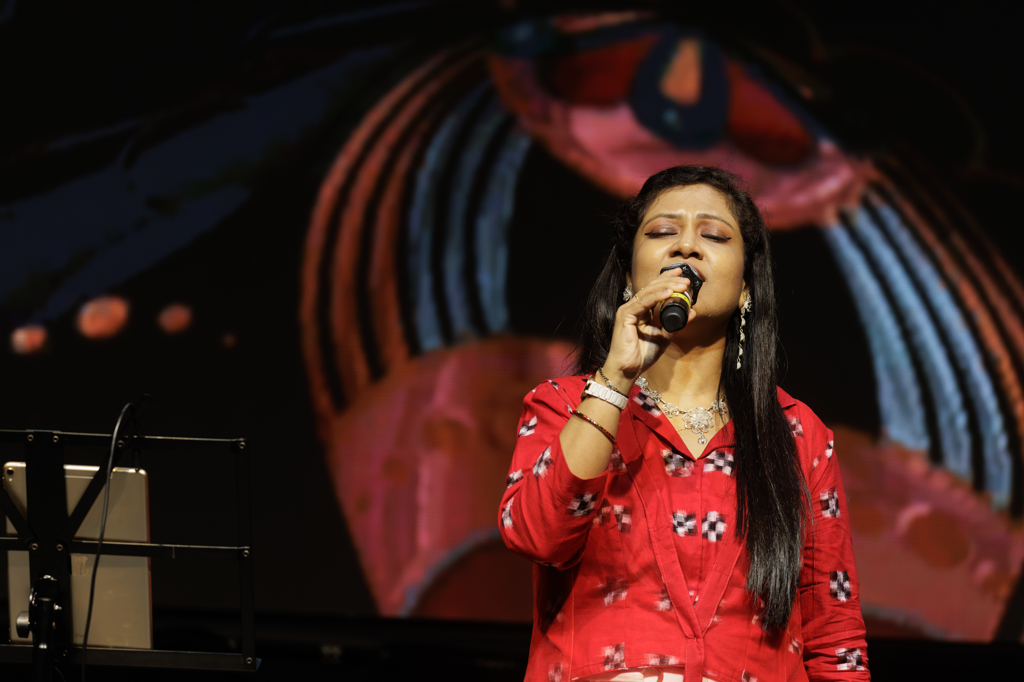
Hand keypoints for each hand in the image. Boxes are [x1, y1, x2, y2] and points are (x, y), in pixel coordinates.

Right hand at [601, 268, 695, 386]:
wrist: (628, 370)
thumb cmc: (642, 356)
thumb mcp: (664, 337)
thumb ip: (676, 324)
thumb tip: (692, 312)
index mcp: (641, 311)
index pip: (654, 290)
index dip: (667, 281)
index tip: (682, 276)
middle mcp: (633, 308)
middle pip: (651, 287)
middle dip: (669, 280)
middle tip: (685, 278)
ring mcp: (627, 310)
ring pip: (648, 292)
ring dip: (666, 286)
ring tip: (681, 284)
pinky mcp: (624, 316)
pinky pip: (643, 302)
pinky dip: (656, 296)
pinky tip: (668, 293)